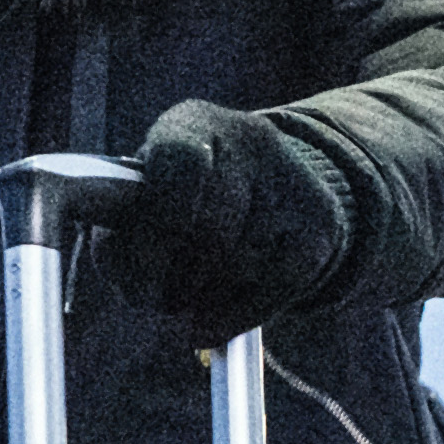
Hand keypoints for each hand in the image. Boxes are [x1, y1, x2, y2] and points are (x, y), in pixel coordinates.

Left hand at [114, 98, 352, 335]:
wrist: (265, 187)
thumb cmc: (179, 203)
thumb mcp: (142, 203)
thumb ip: (122, 238)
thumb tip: (138, 285)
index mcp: (191, 125)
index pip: (179, 167)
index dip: (154, 234)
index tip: (140, 283)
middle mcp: (248, 138)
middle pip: (211, 227)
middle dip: (179, 278)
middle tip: (163, 301)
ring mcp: (292, 176)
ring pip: (243, 261)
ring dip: (210, 296)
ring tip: (192, 296)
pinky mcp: (322, 219)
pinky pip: (281, 284)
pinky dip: (243, 312)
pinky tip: (220, 319)